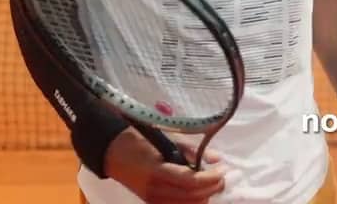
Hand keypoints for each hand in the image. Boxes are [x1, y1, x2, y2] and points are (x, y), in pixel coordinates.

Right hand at [104, 127, 225, 203]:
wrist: (113, 152)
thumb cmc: (141, 140)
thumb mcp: (168, 139)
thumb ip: (193, 151)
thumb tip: (217, 159)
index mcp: (157, 172)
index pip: (191, 182)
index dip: (211, 178)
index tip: (224, 169)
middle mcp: (154, 190)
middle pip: (192, 197)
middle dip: (212, 188)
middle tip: (222, 177)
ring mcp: (151, 200)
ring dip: (203, 197)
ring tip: (212, 184)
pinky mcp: (150, 203)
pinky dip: (191, 202)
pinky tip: (199, 192)